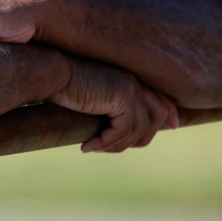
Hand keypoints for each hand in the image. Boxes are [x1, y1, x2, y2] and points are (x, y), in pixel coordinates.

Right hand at [49, 56, 179, 152]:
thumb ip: (111, 105)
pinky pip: (123, 131)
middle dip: (140, 139)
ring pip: (138, 130)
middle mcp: (134, 80)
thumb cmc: (61, 84)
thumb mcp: (92, 96)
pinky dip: (105, 143)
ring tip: (94, 147)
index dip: (169, 113)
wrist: (48, 72)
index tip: (173, 126)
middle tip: (111, 148)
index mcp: (130, 75)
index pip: (161, 97)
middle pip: (156, 117)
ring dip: (115, 145)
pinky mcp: (122, 97)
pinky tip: (87, 147)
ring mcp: (130, 87)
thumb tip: (122, 127)